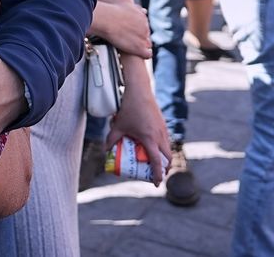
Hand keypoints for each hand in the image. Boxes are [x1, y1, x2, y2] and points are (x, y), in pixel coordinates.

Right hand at [90, 2, 150, 58]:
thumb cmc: (112, 12)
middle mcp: (145, 28)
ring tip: (131, 46)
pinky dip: (144, 54)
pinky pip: (148, 54)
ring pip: (147, 45)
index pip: (145, 28)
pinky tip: (138, 54)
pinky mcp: (140, 48)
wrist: (107, 19)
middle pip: (146, 36)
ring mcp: (144, 38)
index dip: (138, 31)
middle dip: (139, 38)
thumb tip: (144, 11)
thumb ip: (138, 10)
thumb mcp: (128, 6)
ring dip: (141, 46)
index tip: (131, 33)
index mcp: (143, 18)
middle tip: (129, 39)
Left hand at [106, 68, 170, 183]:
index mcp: (150, 139)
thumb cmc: (128, 108)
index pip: (157, 162)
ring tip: (157, 163)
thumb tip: (105, 151)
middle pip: (167, 158)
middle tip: (157, 175)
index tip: (156, 183)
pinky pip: (166, 140)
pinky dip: (163, 147)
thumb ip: (111, 139)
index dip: (158, 174)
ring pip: (168, 148)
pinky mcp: (163, 123)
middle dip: (164, 169)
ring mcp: (163, 129)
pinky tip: (156, 147)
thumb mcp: (118, 125)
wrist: (139, 90)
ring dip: (165, 158)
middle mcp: (160, 136)